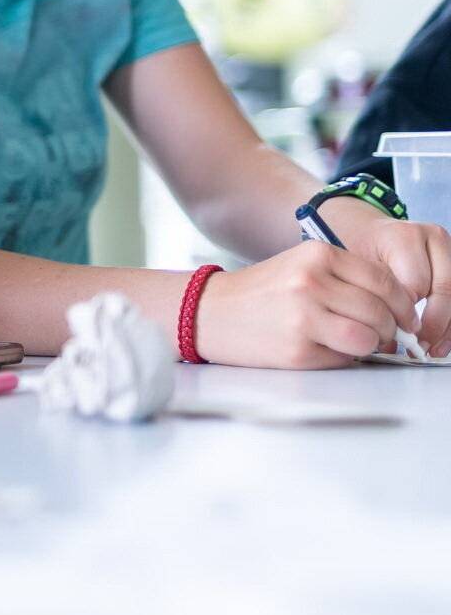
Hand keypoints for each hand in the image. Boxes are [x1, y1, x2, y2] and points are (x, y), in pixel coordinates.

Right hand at [194, 240, 414, 367]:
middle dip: (389, 329)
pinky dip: (342, 358)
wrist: (209, 312)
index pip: (385, 282)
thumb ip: (346, 280)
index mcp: (317, 256)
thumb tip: (396, 311)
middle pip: (380, 312)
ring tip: (354, 343)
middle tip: (382, 335)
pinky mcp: (298, 349)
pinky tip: (323, 349)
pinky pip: (344, 359)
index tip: (405, 317)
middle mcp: (311, 282)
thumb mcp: (302, 267)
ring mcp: (304, 317)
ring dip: (369, 346)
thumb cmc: (260, 293)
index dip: (403, 304)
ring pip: (368, 338)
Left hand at [326, 200, 450, 352]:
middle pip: (445, 289)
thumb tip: (390, 342)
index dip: (407, 313)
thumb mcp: (358, 270)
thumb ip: (374, 297)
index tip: (399, 334)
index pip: (415, 284)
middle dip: (434, 324)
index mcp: (403, 237)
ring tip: (432, 349)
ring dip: (447, 327)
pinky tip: (441, 340)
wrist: (371, 235)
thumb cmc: (363, 254)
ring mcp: (448, 249)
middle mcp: (432, 239)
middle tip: (419, 347)